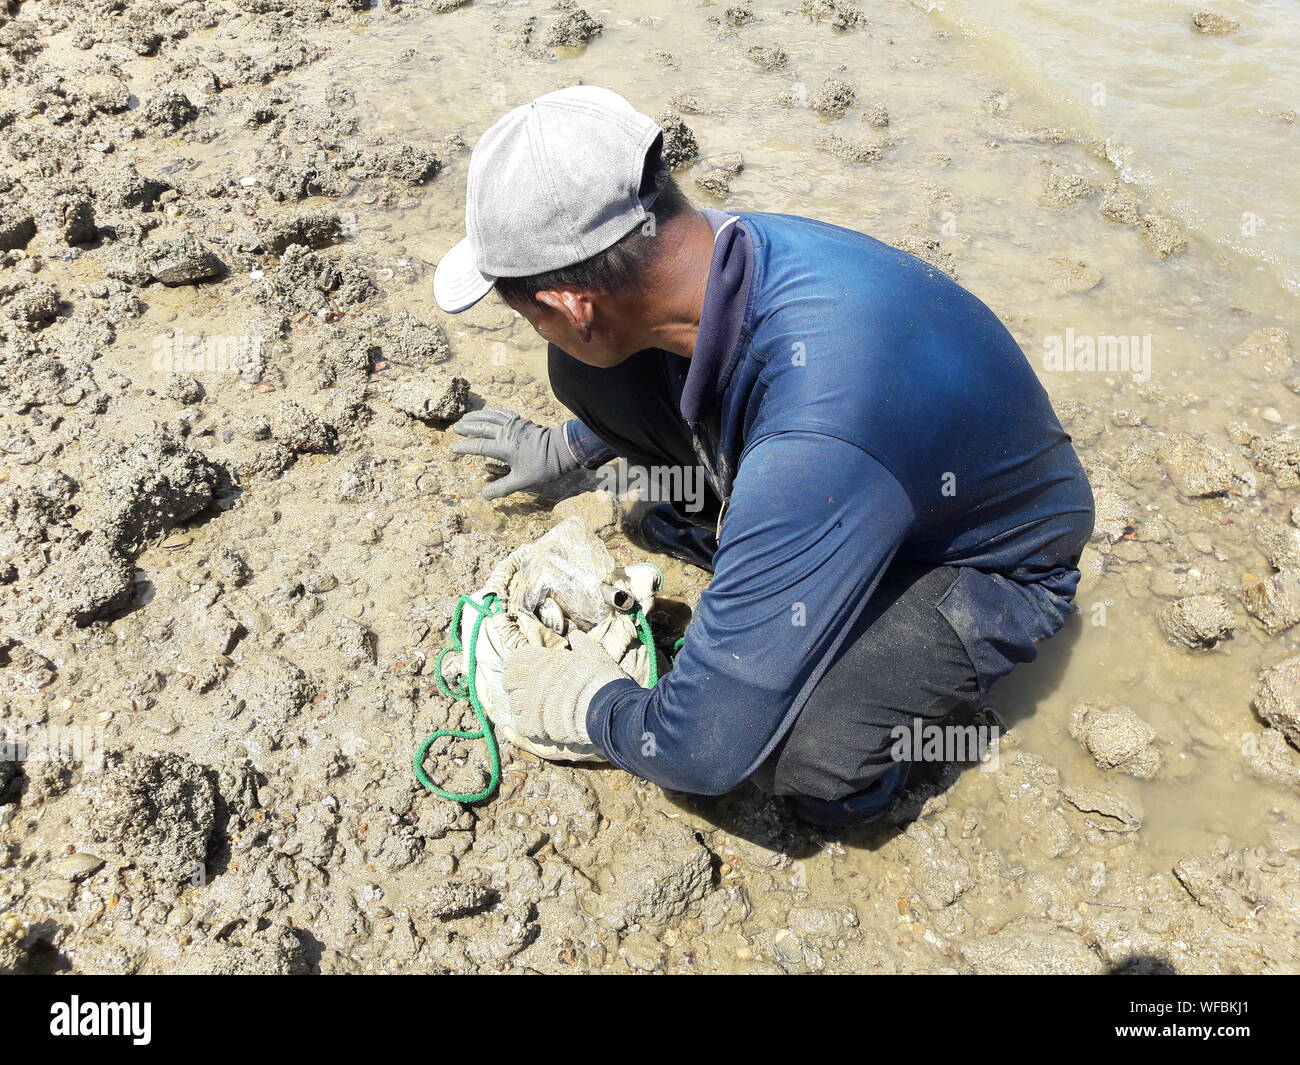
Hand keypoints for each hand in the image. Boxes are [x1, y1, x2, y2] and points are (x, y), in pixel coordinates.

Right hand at [450, 408, 580, 499]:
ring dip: (477, 417)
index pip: (478, 447)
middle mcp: (506, 433)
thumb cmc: (542, 467)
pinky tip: (487, 411)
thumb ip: (501, 487)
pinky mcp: (522, 421)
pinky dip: (492, 411)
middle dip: (467, 428)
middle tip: (455, 428)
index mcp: (503, 448)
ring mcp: (514, 425)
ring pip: (490, 417)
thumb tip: (483, 496)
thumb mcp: (521, 481)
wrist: (562, 450)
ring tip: (465, 417)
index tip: (453, 449)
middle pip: (481, 428)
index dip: (465, 448)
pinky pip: (503, 413)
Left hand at [503, 630, 627, 746]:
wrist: (610, 710)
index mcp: (548, 660)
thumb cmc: (605, 681)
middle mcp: (536, 678)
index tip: (521, 671)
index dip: (515, 665)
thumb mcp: (596, 655)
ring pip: (514, 704)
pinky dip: (531, 728)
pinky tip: (542, 726)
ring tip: (537, 711)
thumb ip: (583, 644)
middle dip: (514, 687)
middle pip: (507, 681)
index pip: (514, 658)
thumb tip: (576, 636)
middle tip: (527, 693)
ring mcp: (534, 702)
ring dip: (524, 708)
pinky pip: (522, 725)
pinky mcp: (537, 724)